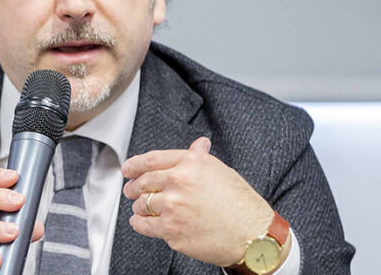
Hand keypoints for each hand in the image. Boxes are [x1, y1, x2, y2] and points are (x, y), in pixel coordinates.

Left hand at [121, 137, 274, 266]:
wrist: (253, 236)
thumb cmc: (240, 204)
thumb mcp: (221, 171)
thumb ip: (200, 157)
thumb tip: (198, 144)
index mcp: (190, 164)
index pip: (151, 160)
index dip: (134, 165)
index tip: (127, 169)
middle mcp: (179, 182)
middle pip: (143, 182)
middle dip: (133, 187)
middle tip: (130, 190)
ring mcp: (173, 208)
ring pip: (142, 204)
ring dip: (139, 206)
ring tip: (143, 208)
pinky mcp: (172, 230)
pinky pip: (144, 225)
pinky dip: (139, 223)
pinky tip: (141, 221)